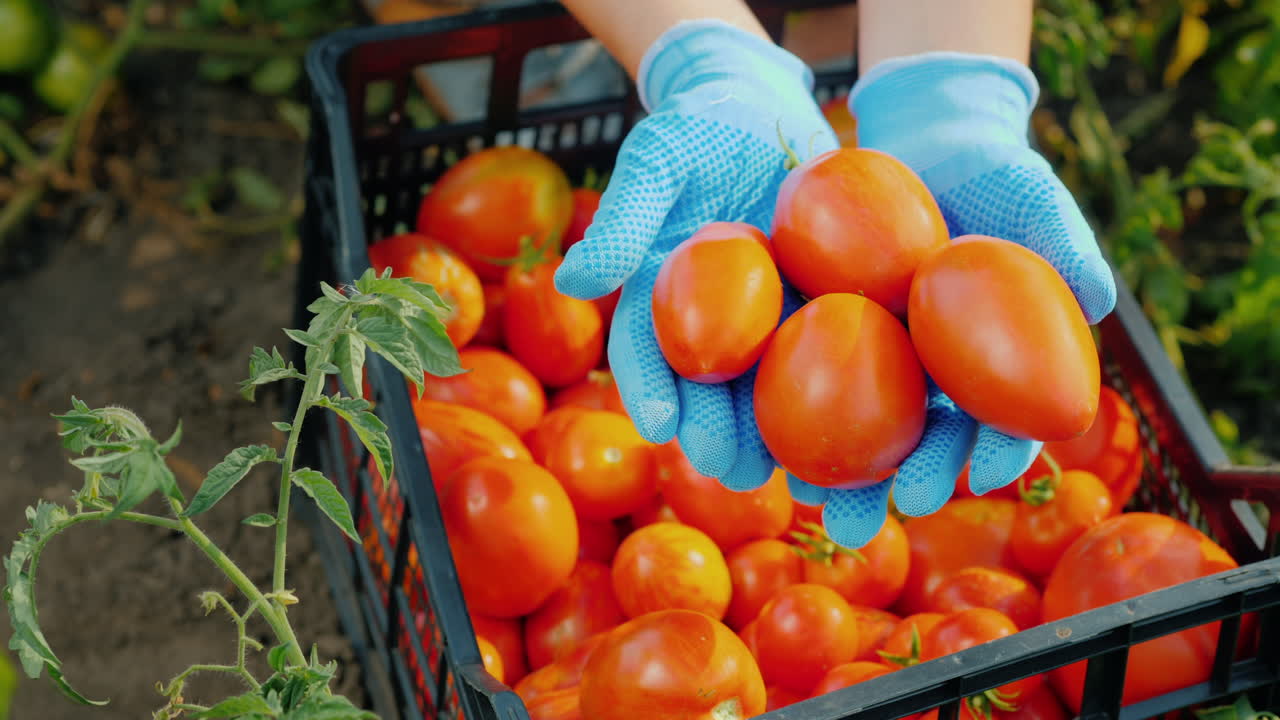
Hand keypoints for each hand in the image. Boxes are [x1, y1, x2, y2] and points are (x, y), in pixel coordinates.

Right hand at [554, 19, 836, 488]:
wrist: (768, 106)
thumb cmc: (700, 124)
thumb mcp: (660, 158)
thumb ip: (625, 217)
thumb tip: (574, 279)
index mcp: (662, 300)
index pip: (646, 354)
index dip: (651, 390)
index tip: (662, 424)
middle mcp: (714, 325)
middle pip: (712, 394)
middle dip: (719, 436)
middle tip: (732, 470)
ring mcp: (770, 325)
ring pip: (772, 394)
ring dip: (782, 442)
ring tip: (799, 479)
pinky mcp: (826, 314)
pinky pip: (838, 359)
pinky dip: (853, 397)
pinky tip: (872, 434)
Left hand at [796, 52, 1117, 547]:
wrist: (925, 137)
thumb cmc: (994, 174)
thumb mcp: (1033, 198)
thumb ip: (1064, 244)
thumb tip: (1098, 298)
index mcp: (986, 368)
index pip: (992, 423)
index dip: (986, 453)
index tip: (969, 481)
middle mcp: (927, 376)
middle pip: (914, 443)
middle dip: (888, 487)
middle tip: (855, 524)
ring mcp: (872, 357)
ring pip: (849, 424)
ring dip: (826, 470)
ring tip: (805, 504)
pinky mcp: (817, 327)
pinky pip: (791, 371)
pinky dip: (770, 406)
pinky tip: (748, 436)